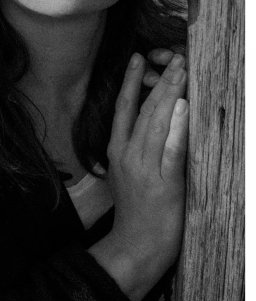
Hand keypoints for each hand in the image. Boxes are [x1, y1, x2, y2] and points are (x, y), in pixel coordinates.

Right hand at [88, 52, 188, 300]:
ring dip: (170, 94)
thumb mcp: (125, 173)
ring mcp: (145, 168)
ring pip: (158, 123)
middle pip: (143, 110)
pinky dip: (177, 128)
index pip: (123, 108)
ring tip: (181, 71)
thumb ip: (133, 147)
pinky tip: (182, 107)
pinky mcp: (164, 182)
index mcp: (117, 151)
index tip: (137, 57)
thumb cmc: (136, 210)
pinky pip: (172, 150)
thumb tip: (146, 122)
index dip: (129, 81)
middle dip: (160, 81)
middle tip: (174, 56)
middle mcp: (128, 154)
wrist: (137, 244)